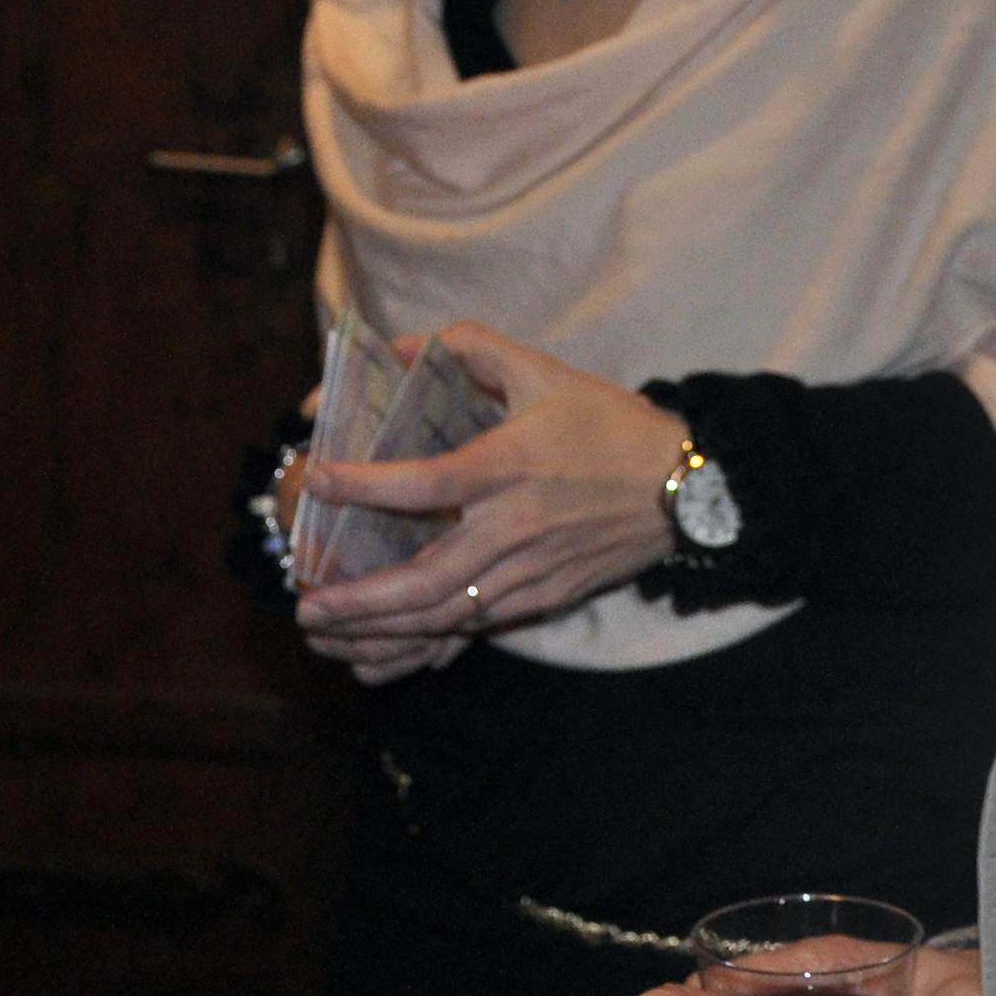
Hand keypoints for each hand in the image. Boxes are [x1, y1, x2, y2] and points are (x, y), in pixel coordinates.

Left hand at [292, 323, 685, 672]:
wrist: (688, 486)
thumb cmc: (612, 426)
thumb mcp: (545, 373)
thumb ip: (473, 349)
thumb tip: (402, 348)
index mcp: (513, 464)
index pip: (426, 481)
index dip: (365, 484)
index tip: (319, 480)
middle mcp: (517, 524)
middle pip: (425, 577)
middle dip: (359, 600)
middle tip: (306, 602)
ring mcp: (533, 568)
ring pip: (445, 615)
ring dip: (381, 630)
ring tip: (330, 632)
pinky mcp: (547, 596)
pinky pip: (476, 628)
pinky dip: (425, 641)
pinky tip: (386, 647)